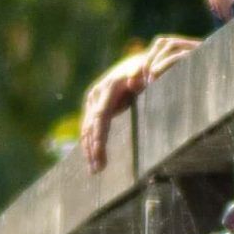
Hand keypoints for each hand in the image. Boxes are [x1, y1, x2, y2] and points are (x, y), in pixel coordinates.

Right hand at [79, 34, 199, 168]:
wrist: (138, 63)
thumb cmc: (146, 69)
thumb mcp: (145, 70)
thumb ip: (139, 76)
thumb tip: (135, 82)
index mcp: (108, 87)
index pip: (100, 116)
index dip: (99, 136)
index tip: (99, 152)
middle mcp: (96, 94)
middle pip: (91, 126)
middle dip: (93, 149)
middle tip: (97, 169)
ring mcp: (93, 100)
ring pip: (86, 129)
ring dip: (89, 150)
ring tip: (95, 169)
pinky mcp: (94, 106)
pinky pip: (89, 128)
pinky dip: (90, 143)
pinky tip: (93, 158)